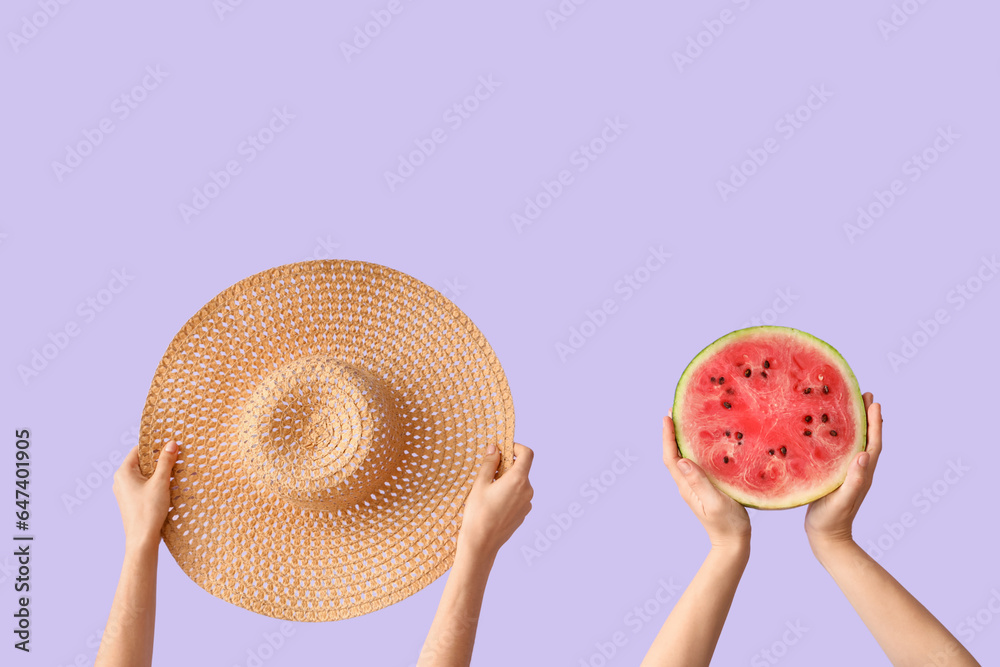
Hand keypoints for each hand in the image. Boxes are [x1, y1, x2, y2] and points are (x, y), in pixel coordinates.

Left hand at [112, 440, 178, 550]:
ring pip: (145, 474)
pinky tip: (169, 486)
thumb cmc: (148, 511)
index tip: (171, 443)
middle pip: (143, 462)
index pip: (139, 450)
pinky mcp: (132, 500)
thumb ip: (166, 462)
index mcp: (124, 472)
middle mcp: (121, 480)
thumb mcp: (160, 483)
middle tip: (177, 456)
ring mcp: (125, 491)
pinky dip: (156, 483)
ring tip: (175, 471)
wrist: (142, 539)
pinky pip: (144, 485)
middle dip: (160, 459)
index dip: (155, 445)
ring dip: (159, 472)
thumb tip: (172, 443)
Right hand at [456, 443, 533, 561]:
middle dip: (507, 466)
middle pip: (522, 469)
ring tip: (488, 491)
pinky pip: (518, 496)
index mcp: (518, 480)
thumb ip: (490, 463)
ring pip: (519, 483)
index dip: (516, 447)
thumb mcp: (480, 484)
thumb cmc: (478, 513)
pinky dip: (509, 493)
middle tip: (488, 472)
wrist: (481, 544)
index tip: (503, 449)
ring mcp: (527, 503)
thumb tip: (495, 448)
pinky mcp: (524, 514)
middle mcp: (527, 490)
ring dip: (507, 481)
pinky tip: (493, 503)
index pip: (527, 454)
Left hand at [662, 413, 749, 550]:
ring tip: (687, 419)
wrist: (734, 543)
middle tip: (676, 410)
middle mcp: (687, 483)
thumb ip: (699, 482)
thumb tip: (683, 461)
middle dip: (673, 432)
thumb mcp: (715, 502)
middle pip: (674, 454)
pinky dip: (696, 448)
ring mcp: (695, 485)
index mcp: (686, 486)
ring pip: (684, 457)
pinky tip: (705, 440)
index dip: (667, 436)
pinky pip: (697, 463)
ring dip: (683, 438)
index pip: (671, 457)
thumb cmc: (727, 525)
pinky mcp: (705, 486)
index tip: (667, 417)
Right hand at [804, 392, 882, 549]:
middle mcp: (858, 470)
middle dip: (867, 417)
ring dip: (856, 424)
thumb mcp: (842, 499)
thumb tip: (863, 455)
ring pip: (855, 443)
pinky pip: (841, 451)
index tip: (874, 402)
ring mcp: (848, 474)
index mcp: (862, 473)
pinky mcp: (837, 477)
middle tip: (864, 395)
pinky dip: (841, 437)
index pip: (872, 443)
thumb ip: (854, 480)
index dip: (874, 423)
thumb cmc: (832, 520)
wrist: (827, 537)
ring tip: (849, 406)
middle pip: (866, 438)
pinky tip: (830, 432)